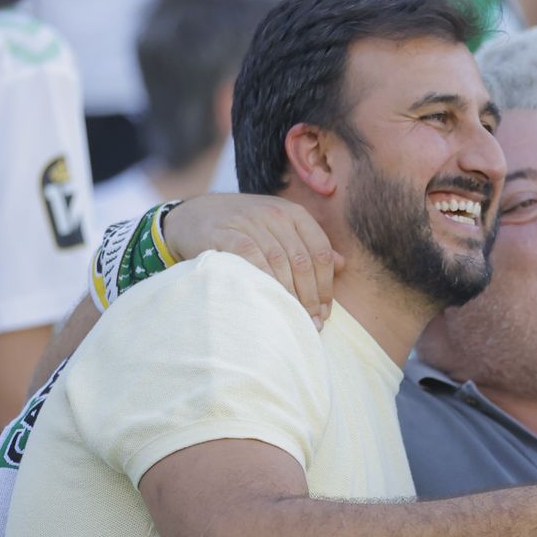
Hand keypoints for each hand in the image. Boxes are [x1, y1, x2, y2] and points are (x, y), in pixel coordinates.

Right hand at [164, 193, 341, 329]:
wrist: (193, 216)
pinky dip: (263, 281)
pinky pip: (251, 258)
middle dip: (311, 296)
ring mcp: (249, 221)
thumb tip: (343, 264)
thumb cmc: (244, 229)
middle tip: (313, 322)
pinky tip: (268, 300)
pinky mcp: (225, 233)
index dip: (326, 286)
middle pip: (303, 261)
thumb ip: (309, 244)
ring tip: (294, 318)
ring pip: (280, 262)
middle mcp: (275, 213)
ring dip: (290, 295)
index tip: (325, 312)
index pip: (320, 252)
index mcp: (294, 214)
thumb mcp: (279, 228)